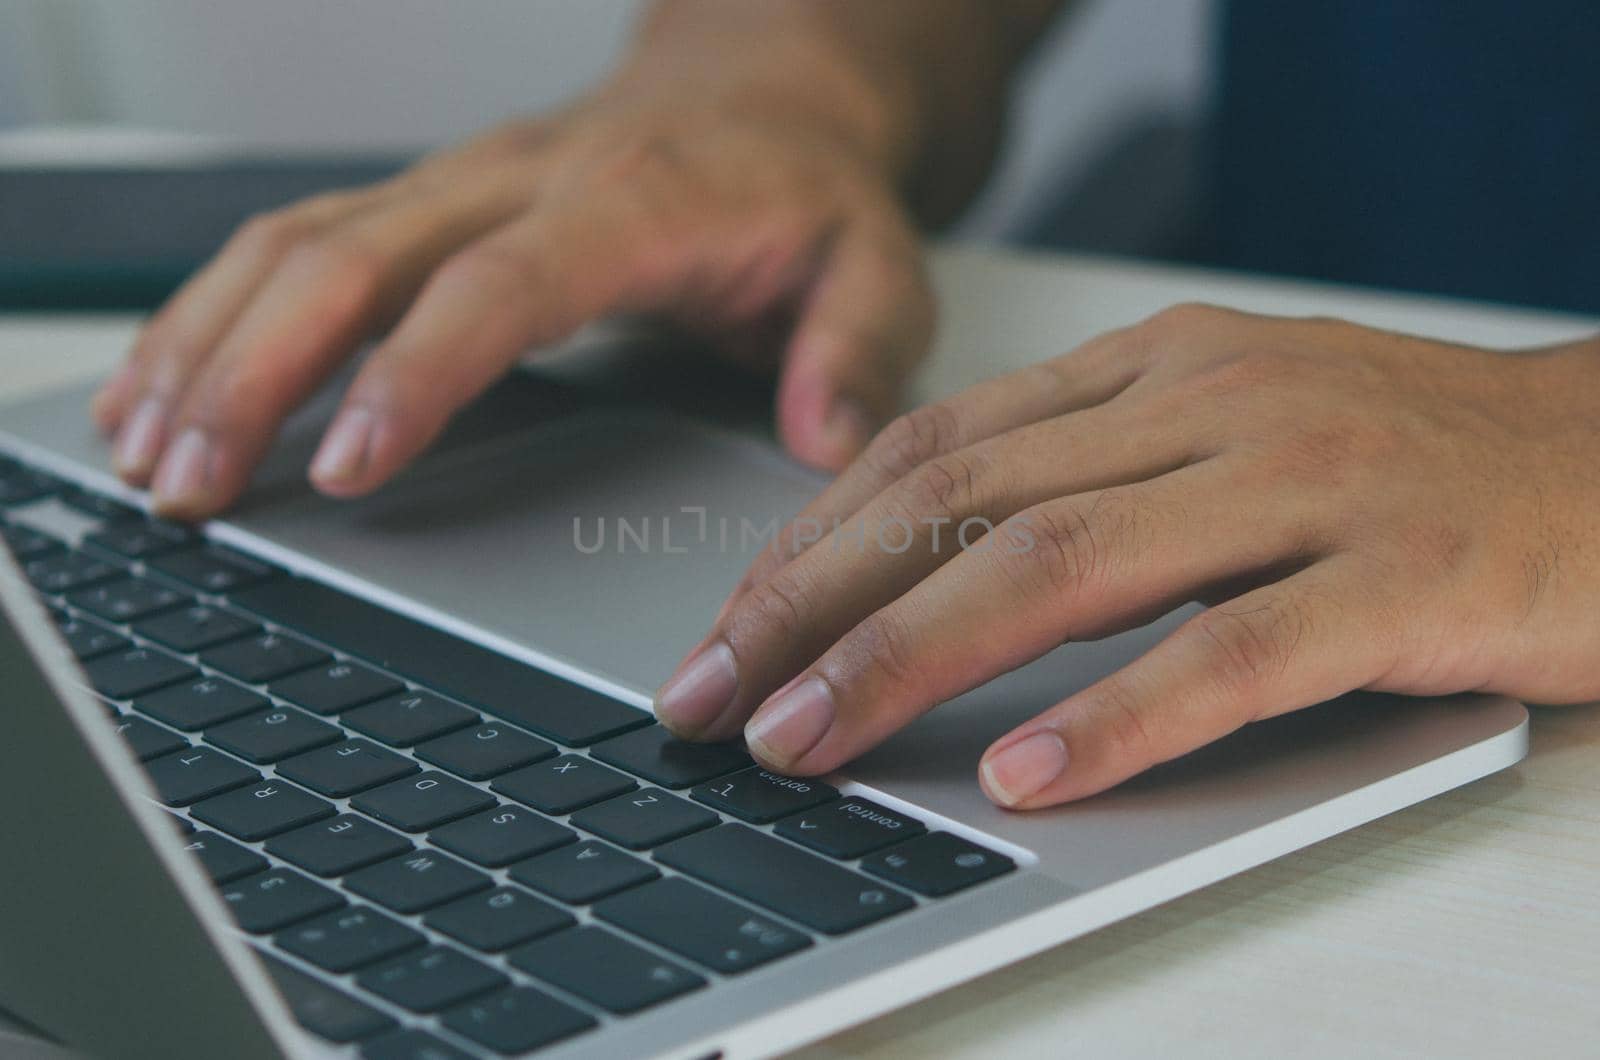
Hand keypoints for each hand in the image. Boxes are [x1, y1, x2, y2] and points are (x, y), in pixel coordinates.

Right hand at [93, 70, 932, 517]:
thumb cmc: (809, 195)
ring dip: (209, 344)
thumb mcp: (877, 265)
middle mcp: (522, 180)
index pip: (497, 284)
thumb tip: (819, 433)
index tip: (341, 464)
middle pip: (353, 257)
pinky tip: (167, 382)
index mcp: (629, 204)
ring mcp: (460, 183)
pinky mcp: (427, 201)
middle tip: (194, 486)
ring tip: (150, 454)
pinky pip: (296, 241)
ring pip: (297, 243)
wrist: (767, 98)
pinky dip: (216, 312)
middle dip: (254, 371)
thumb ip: (859, 348)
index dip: (413, 372)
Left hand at [655, 304, 1599, 807]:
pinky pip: (1231, 650)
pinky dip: (1115, 717)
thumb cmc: (1407, 464)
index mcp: (1155, 368)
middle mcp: (1208, 404)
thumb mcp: (1223, 436)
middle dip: (812, 607)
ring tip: (811, 740)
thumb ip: (1088, 480)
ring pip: (1061, 565)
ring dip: (910, 659)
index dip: (811, 542)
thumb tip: (921, 568)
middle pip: (961, 502)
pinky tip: (1027, 772)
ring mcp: (1304, 481)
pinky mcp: (1397, 575)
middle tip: (715, 699)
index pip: (934, 446)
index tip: (730, 631)